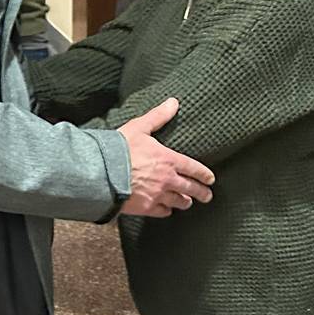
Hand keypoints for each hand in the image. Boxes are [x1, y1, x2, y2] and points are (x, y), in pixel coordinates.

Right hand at [117, 98, 215, 216]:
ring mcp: (157, 195)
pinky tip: (167, 210)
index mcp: (169, 160)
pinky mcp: (145, 207)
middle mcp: (167, 180)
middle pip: (190, 189)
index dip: (204, 175)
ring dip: (184, 202)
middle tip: (207, 196)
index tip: (210, 179)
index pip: (194, 168)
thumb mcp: (139, 127)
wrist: (102, 174)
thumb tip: (173, 103)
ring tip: (187, 203)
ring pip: (178, 202)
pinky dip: (166, 211)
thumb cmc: (120, 149)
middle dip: (201, 193)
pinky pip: (162, 211)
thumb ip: (158, 116)